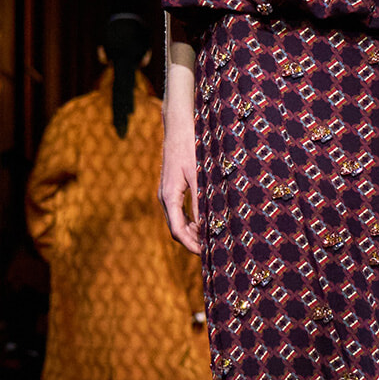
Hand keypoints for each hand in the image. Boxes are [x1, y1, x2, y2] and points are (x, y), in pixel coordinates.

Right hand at [161, 117, 200, 253]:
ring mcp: (167, 193)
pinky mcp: (172, 188)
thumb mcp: (198, 175)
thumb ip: (201, 201)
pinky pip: (179, 211)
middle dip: (193, 241)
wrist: (178, 125)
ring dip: (193, 232)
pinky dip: (191, 220)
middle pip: (177, 229)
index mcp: (169, 196)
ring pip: (178, 221)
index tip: (206, 254)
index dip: (191, 245)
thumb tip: (206, 225)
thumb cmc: (189, 146)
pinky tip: (205, 221)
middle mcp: (165, 197)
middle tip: (213, 249)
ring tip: (212, 238)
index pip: (177, 230)